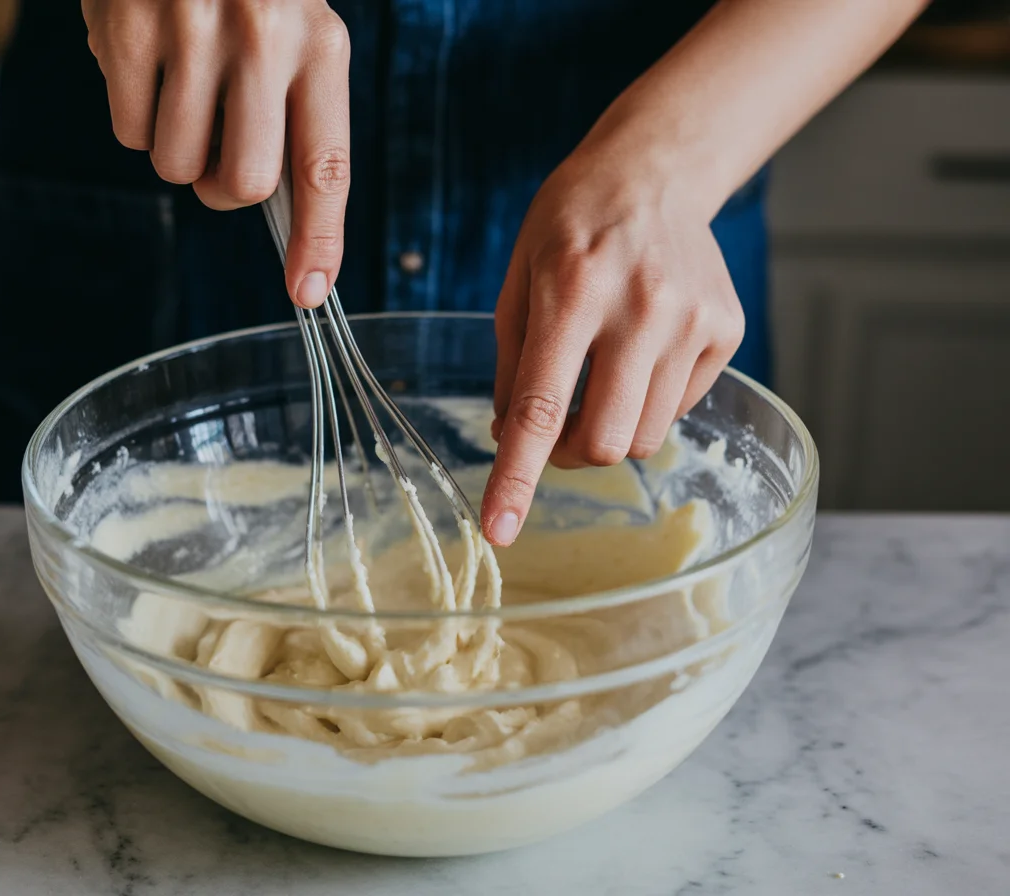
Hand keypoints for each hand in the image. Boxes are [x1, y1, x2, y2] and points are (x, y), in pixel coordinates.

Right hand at [82, 0, 350, 307]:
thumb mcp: (296, 35)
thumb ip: (297, 119)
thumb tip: (287, 220)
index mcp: (320, 47)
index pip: (326, 168)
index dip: (319, 240)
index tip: (308, 292)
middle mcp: (262, 38)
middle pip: (244, 184)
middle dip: (225, 190)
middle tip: (218, 156)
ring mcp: (190, 31)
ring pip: (178, 166)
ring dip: (177, 150)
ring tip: (182, 88)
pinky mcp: (125, 28)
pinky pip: (128, 132)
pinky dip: (136, 116)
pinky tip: (148, 64)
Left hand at [480, 131, 744, 546]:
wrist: (653, 171)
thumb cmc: (569, 224)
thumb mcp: (518, 279)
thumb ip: (511, 363)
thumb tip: (508, 439)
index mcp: (571, 290)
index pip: (540, 408)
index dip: (516, 478)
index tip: (499, 530)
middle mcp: (639, 307)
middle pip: (603, 441)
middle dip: (568, 456)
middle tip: (553, 432)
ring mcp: (692, 319)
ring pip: (643, 436)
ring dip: (608, 432)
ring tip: (597, 384)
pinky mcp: (725, 329)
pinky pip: (677, 408)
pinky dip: (647, 403)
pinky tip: (639, 355)